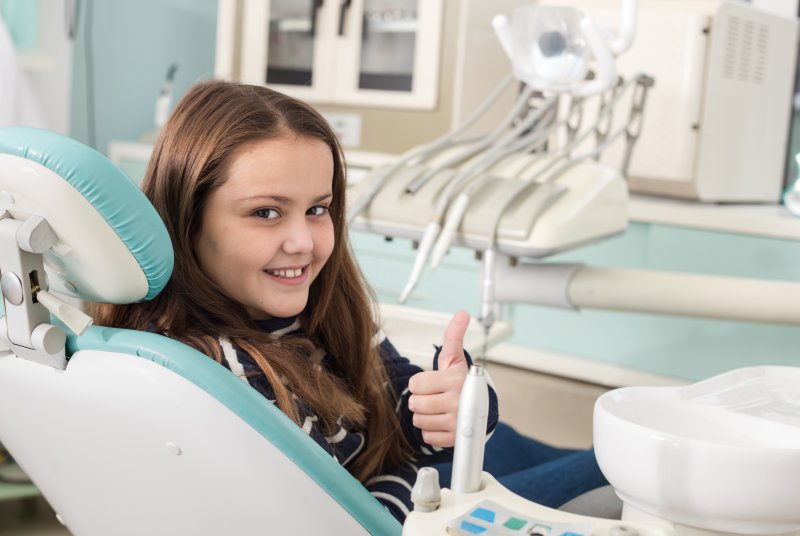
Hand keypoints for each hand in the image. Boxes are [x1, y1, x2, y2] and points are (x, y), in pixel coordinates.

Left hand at [408, 310, 469, 446]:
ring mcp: (457, 422)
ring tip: (437, 408)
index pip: (416, 384)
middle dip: (420, 400)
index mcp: (455, 380)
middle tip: (433, 396)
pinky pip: (427, 437)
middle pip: (416, 404)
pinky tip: (441, 422)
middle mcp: (458, 402)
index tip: (431, 383)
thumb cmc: (460, 381)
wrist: (479, 406)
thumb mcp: (454, 358)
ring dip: (424, 416)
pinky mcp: (455, 438)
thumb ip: (453, 336)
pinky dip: (431, 431)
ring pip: (419, 421)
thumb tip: (462, 314)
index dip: (419, 383)